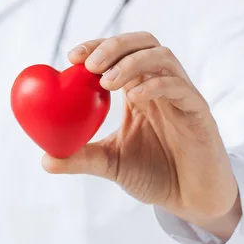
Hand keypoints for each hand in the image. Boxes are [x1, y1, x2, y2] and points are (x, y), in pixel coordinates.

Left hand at [42, 31, 241, 240]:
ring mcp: (182, 95)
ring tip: (107, 81)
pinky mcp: (199, 111)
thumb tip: (45, 159)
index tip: (72, 57)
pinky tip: (134, 98)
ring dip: (132, 62)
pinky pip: (180, 87)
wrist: (191, 200)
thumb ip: (82, 157)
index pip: (119, 53)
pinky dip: (155, 85)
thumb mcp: (111, 164)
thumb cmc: (155, 175)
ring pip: (163, 57)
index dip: (96, 47)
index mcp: (140, 90)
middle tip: (89, 63)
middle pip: (143, 43)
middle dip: (114, 46)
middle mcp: (161, 85)